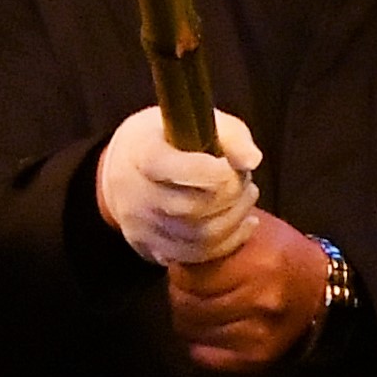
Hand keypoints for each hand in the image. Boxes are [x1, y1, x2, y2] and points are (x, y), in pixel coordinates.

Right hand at [97, 107, 266, 267]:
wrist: (125, 167)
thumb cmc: (169, 139)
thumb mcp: (196, 120)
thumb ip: (230, 135)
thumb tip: (252, 160)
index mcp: (142, 154)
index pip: (178, 170)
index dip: (214, 172)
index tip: (230, 166)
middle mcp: (135, 193)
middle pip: (191, 208)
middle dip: (230, 197)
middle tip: (245, 182)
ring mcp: (141, 225)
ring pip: (198, 237)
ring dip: (234, 219)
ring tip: (246, 197)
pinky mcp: (149, 247)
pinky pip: (195, 256)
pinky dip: (228, 242)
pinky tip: (243, 223)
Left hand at [169, 213, 333, 370]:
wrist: (319, 288)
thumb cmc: (280, 250)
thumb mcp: (253, 226)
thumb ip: (216, 229)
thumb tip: (174, 234)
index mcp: (259, 263)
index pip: (190, 278)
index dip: (178, 271)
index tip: (182, 266)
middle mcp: (261, 301)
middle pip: (188, 306)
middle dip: (180, 294)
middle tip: (188, 285)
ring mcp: (260, 333)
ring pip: (193, 332)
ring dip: (189, 319)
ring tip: (200, 304)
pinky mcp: (258, 357)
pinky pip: (207, 356)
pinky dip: (201, 344)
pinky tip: (210, 328)